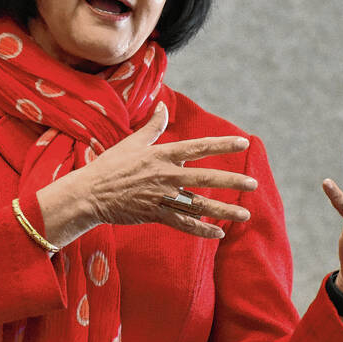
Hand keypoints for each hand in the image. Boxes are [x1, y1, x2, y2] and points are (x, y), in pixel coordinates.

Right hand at [37, 102, 257, 246]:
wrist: (89, 194)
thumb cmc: (110, 166)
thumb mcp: (131, 143)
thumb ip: (152, 127)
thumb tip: (163, 107)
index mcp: (161, 155)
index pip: (198, 147)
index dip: (221, 144)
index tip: (243, 143)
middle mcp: (165, 175)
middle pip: (205, 178)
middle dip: (232, 181)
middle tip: (253, 184)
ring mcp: (161, 196)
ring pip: (199, 204)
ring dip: (224, 211)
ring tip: (245, 214)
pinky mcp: (155, 214)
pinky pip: (183, 224)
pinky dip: (202, 230)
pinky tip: (219, 234)